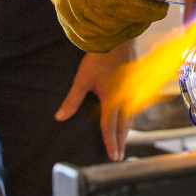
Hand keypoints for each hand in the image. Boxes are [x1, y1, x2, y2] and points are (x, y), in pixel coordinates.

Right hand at [33, 0, 168, 52]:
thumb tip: (160, 0)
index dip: (144, 7)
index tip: (163, 7)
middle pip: (113, 19)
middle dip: (141, 17)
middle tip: (155, 10)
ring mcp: (67, 15)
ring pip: (107, 34)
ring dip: (131, 27)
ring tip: (141, 14)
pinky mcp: (70, 30)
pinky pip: (99, 43)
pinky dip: (118, 36)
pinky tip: (126, 24)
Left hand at [54, 44, 134, 161]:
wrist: (118, 38)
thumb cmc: (100, 57)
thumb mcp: (82, 79)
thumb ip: (72, 100)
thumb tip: (60, 117)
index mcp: (112, 100)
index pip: (110, 127)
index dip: (111, 143)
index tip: (113, 156)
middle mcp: (125, 98)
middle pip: (124, 126)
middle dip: (121, 141)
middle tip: (119, 156)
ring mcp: (132, 91)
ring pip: (131, 117)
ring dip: (126, 130)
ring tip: (123, 141)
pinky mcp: (135, 84)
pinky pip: (134, 106)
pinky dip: (130, 117)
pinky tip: (128, 117)